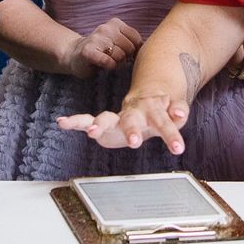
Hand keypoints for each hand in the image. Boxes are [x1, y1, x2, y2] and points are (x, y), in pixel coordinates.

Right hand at [57, 18, 143, 77]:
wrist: (74, 54)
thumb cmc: (101, 50)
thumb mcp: (117, 40)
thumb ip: (131, 42)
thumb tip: (147, 50)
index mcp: (115, 23)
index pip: (136, 38)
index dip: (134, 51)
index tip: (127, 55)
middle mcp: (105, 28)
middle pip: (129, 48)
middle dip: (125, 58)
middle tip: (115, 59)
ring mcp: (96, 39)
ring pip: (120, 55)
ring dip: (117, 63)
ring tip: (108, 61)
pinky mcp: (88, 51)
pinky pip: (108, 61)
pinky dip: (110, 66)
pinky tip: (104, 66)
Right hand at [57, 92, 189, 154]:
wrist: (148, 95)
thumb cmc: (162, 107)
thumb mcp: (174, 109)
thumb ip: (177, 111)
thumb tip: (181, 114)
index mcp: (153, 109)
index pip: (163, 121)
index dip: (171, 133)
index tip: (178, 147)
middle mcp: (132, 112)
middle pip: (132, 120)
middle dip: (132, 130)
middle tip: (134, 142)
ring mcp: (116, 118)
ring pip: (105, 118)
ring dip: (98, 125)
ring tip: (92, 132)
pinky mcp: (102, 124)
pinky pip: (85, 121)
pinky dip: (73, 122)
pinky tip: (62, 123)